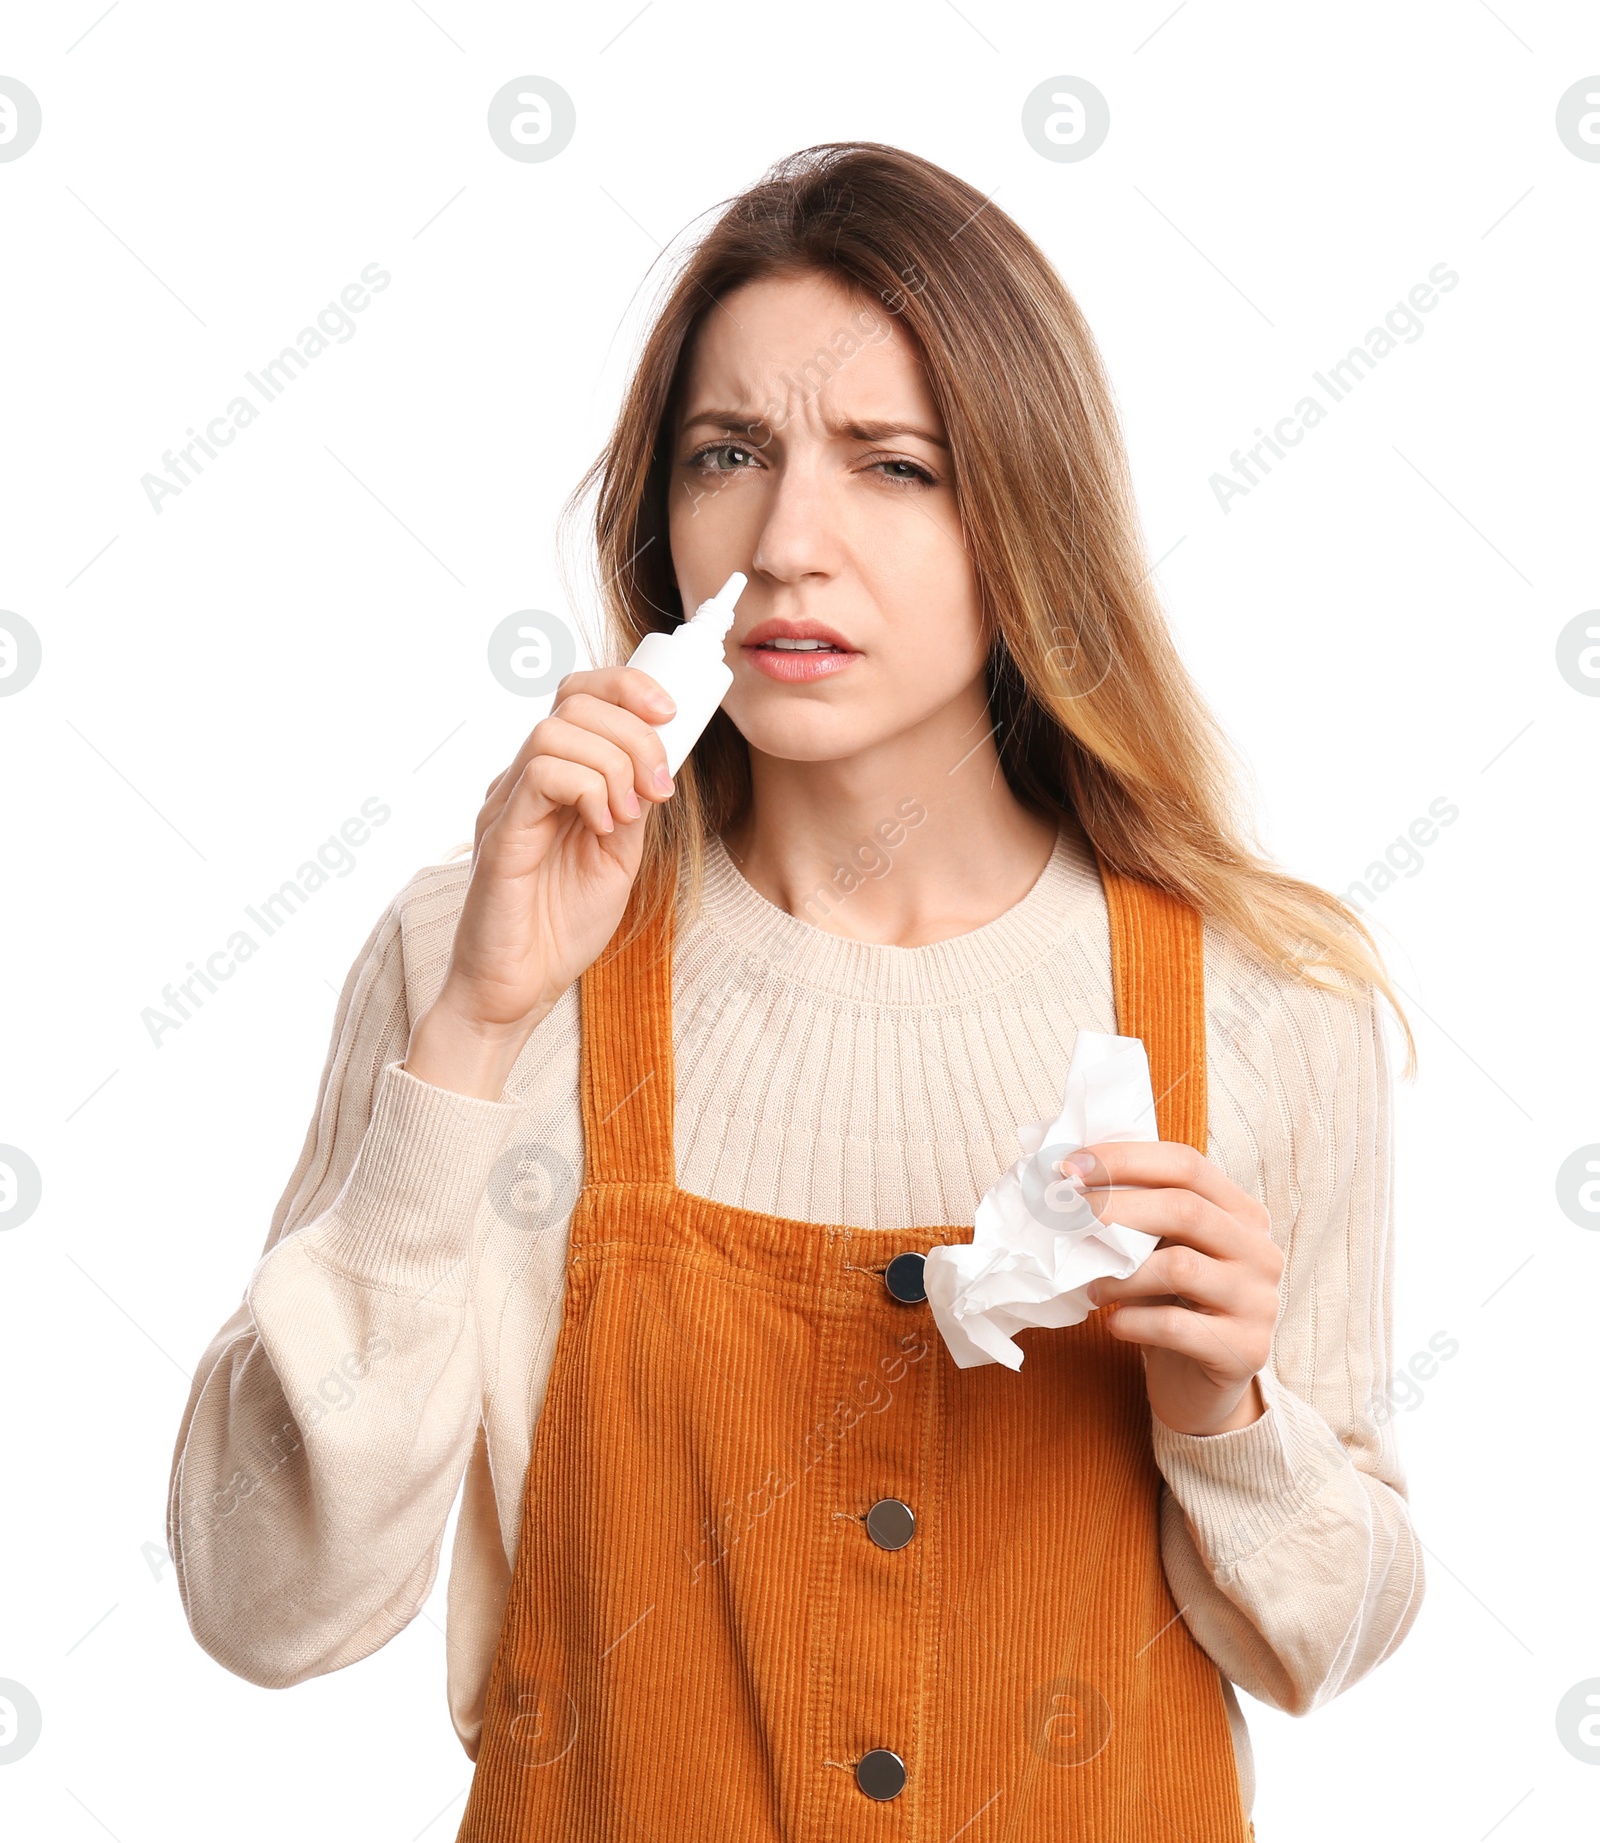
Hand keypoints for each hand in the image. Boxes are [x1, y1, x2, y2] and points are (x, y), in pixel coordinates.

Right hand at [402, 666, 677, 1099]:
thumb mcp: (618, 856)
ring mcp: (507, 803)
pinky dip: (587, 789)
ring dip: (614, 763)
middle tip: (658, 787)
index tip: (671, 715)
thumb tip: (661, 758)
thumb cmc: (560, 927)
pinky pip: (540, 774)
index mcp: (554, 779)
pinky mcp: (501, 833)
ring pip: (557, 729)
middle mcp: (524, 780)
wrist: (518, 988)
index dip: (627, 687)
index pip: (580, 696)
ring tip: (630, 814)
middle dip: (635, 732)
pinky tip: (603, 826)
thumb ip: (633, 804)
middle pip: (574, 701)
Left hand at [1074, 1141, 1284, 1436]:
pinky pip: (1177, 1325)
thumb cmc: (1174, 1303)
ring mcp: (1259, 1301)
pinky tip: (1113, 1324)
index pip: (1186, 1164)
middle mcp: (1260, 1250)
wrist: (1201, 1384)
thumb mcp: (1164, 1249)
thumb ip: (1140, 1215)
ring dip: (1120, 1274)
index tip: (1069, 1168)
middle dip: (1115, 1209)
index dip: (1125, 1160)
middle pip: (1184, 1209)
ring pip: (1179, 1267)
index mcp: (1242, 1212)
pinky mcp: (1246, 1351)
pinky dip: (1134, 1321)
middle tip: (1066, 1220)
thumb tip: (1069, 1179)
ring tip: (1090, 1286)